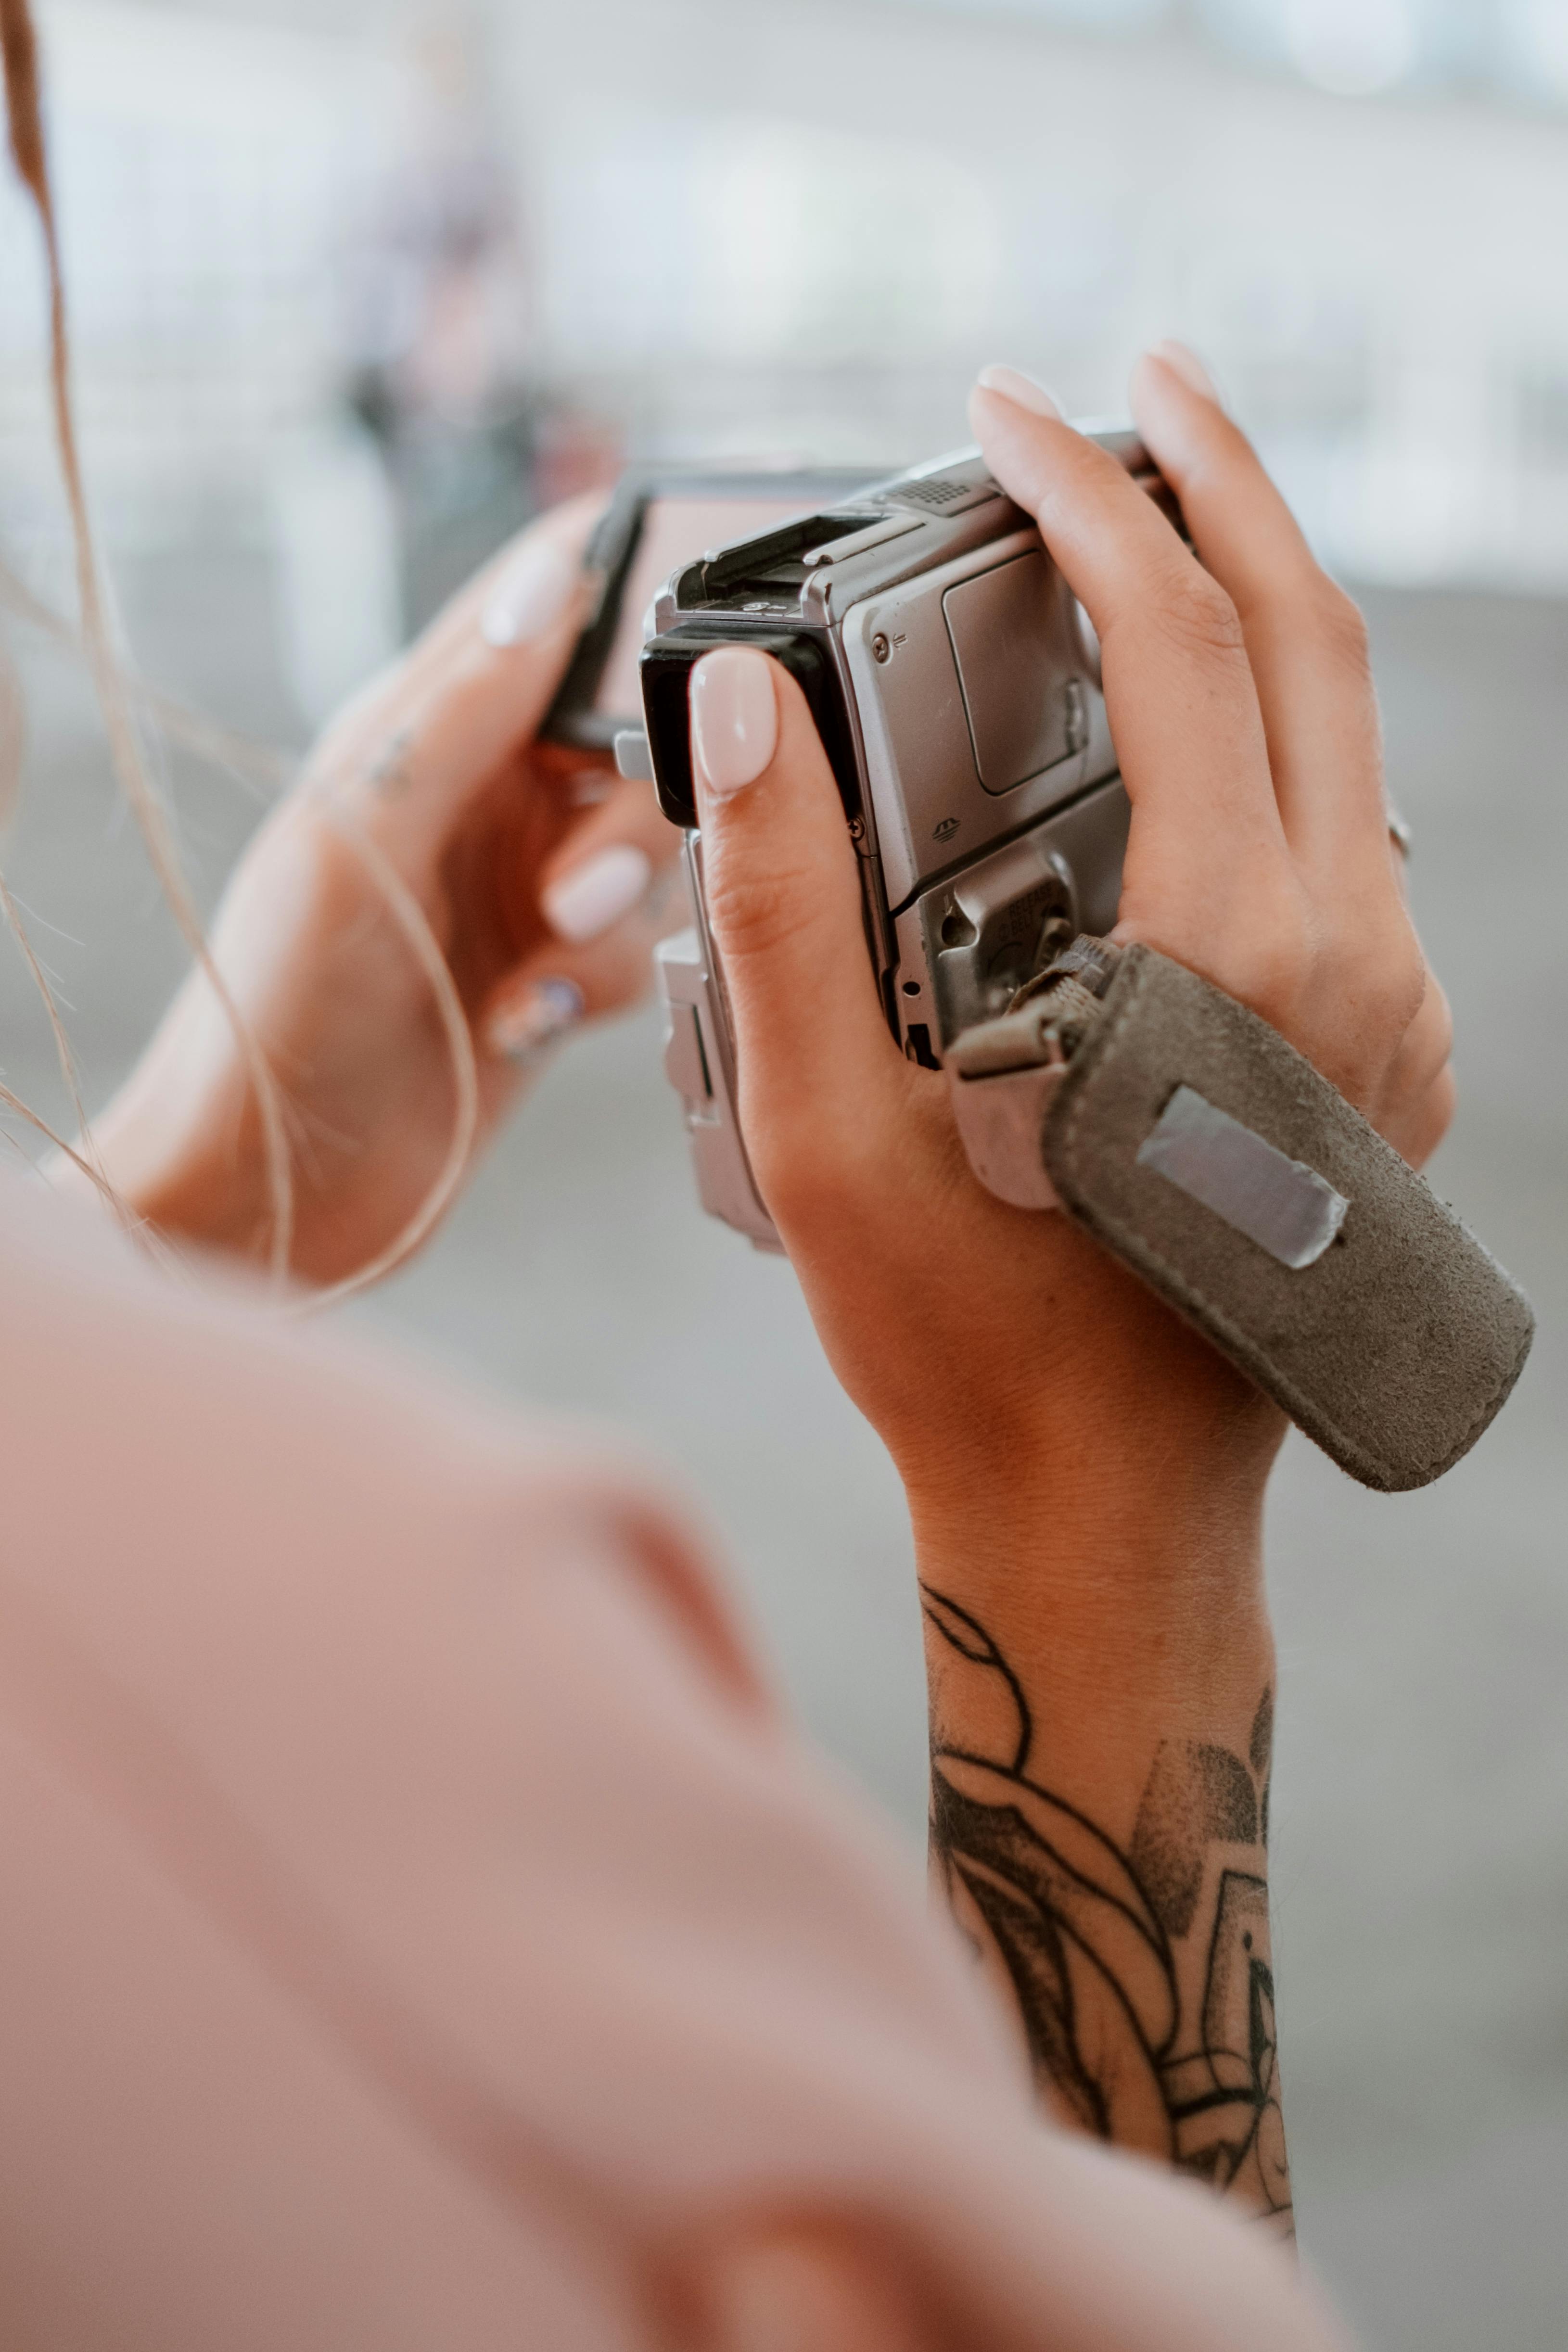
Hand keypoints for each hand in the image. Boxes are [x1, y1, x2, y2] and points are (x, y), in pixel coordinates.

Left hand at [77, 498, 681, 1284]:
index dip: (635, 610)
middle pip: (637, 741)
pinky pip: (637, 951)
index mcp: (427, 723)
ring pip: (654, 853)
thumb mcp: (361, 835)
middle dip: (632, 820)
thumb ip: (461, 710)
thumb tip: (554, 575)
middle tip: (574, 896)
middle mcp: (485, 792)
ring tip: (539, 968)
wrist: (271, 1182)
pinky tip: (525, 1020)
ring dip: (613, 916)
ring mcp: (523, 884)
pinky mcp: (552, 972)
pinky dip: (599, 988)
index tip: (691, 673)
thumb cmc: (272, 1006)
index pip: (559, 603)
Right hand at [687, 350, 1454, 1563]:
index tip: (1001, 420)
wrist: (1111, 1520)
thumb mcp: (830, 1141)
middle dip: (1221, 482)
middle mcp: (1359, 966)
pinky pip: (1350, 825)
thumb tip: (742, 708)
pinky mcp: (1381, 1049)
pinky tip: (1180, 709)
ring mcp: (1393, 1011)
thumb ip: (776, 912)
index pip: (1185, 642)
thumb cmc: (976, 1357)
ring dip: (1252, 598)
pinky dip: (1271, 719)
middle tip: (1127, 391)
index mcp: (1237, 962)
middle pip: (1317, 639)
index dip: (1085, 500)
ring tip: (1141, 521)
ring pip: (1352, 728)